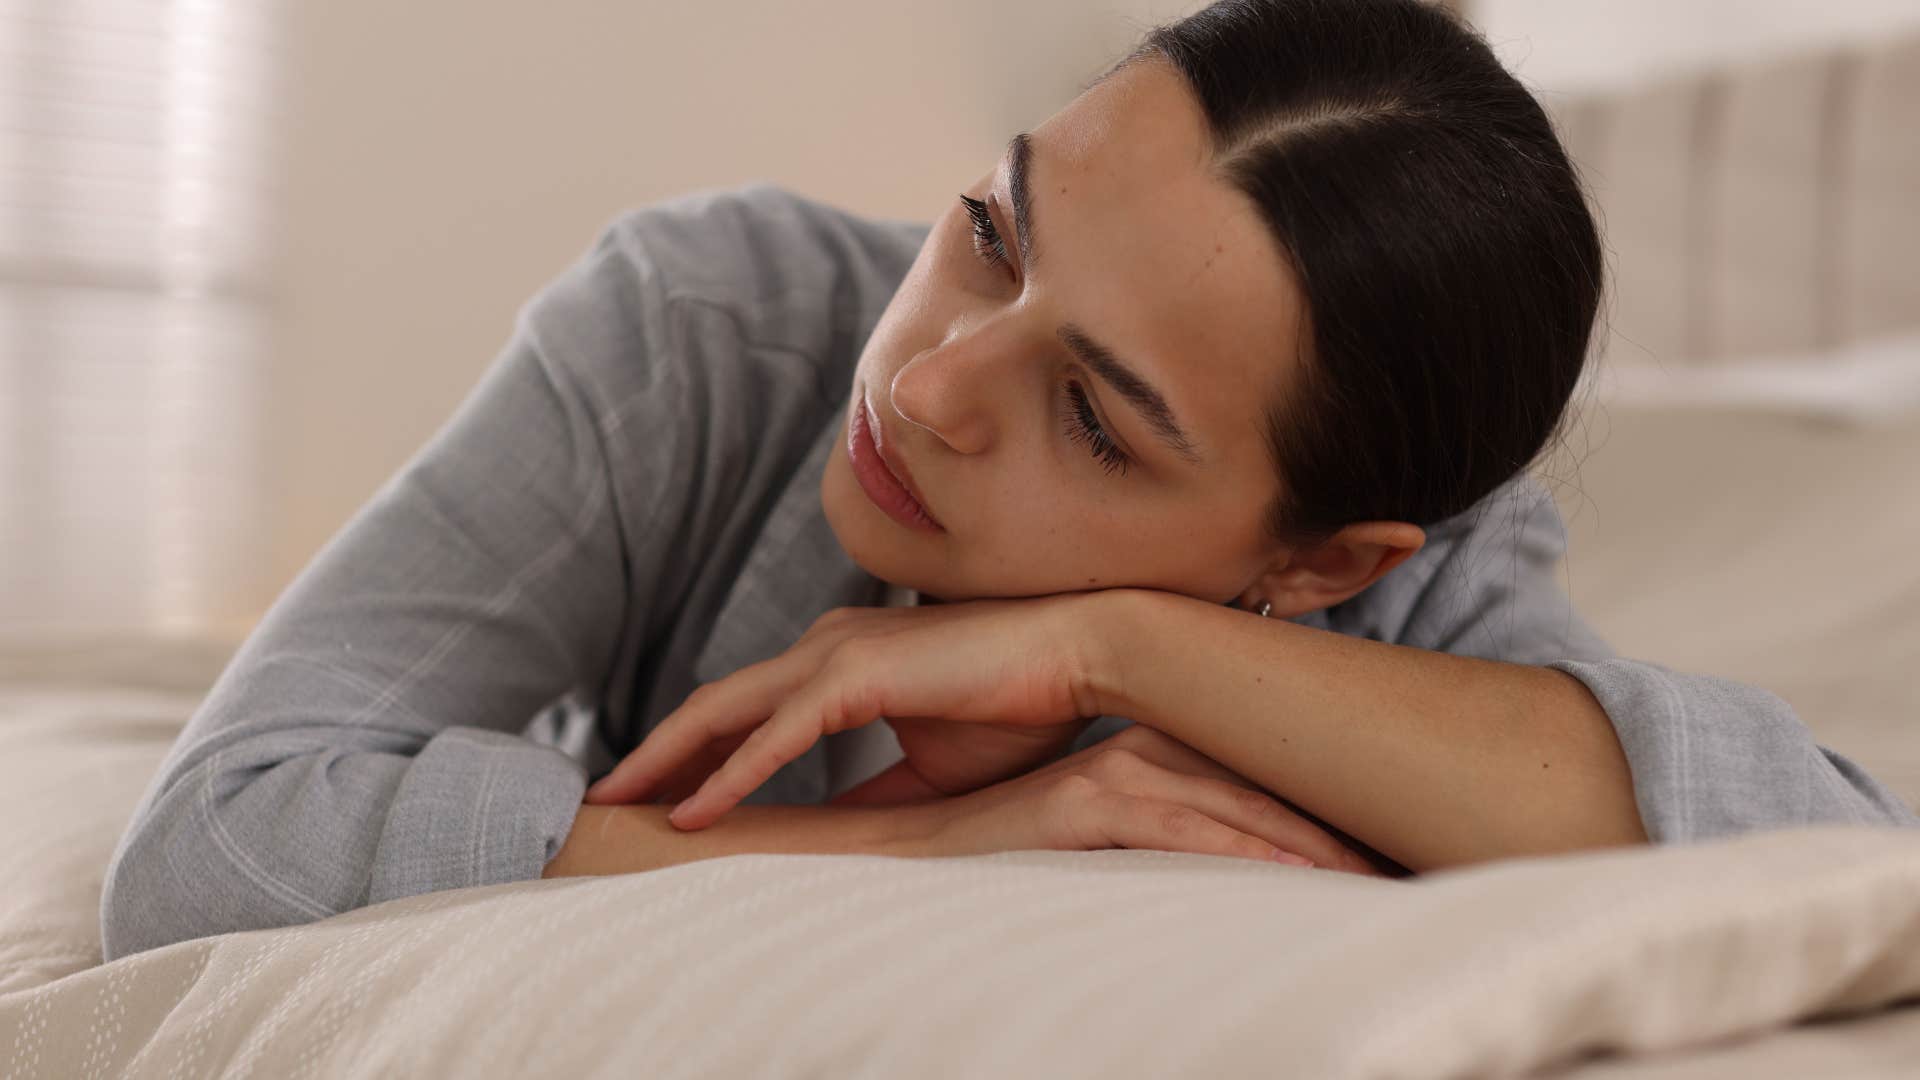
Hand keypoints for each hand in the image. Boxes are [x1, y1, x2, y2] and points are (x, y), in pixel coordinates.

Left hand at [583, 594, 1109, 826]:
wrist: (1082, 658)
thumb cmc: (1020, 705)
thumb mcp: (931, 769)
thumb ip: (875, 793)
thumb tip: (837, 835)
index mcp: (840, 660)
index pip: (748, 709)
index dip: (694, 750)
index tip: (653, 793)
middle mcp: (826, 647)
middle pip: (715, 703)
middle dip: (654, 751)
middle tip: (604, 799)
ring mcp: (837, 654)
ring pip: (725, 710)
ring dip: (665, 758)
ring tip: (619, 804)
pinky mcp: (858, 675)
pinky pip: (776, 734)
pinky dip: (728, 774)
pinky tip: (690, 810)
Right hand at [915, 722, 1388, 875]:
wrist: (879, 845)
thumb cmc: (964, 861)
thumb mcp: (1062, 858)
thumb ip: (1114, 858)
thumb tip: (1168, 893)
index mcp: (1124, 767)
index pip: (1233, 788)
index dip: (1301, 820)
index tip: (1365, 858)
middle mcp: (1121, 759)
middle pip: (1250, 790)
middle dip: (1328, 827)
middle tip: (1399, 867)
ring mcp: (1102, 776)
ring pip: (1230, 808)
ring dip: (1305, 845)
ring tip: (1374, 881)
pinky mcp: (1077, 803)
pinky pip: (1179, 832)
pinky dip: (1246, 852)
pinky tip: (1302, 878)